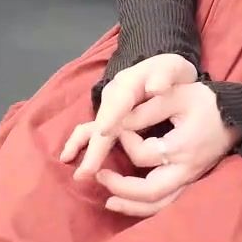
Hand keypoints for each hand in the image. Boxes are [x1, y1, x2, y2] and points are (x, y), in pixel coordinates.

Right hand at [58, 53, 195, 181]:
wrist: (165, 73)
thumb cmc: (171, 74)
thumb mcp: (173, 68)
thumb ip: (165, 74)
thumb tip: (157, 86)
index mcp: (130, 82)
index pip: (119, 100)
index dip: (112, 115)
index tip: (105, 131)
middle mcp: (114, 96)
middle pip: (103, 121)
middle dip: (95, 145)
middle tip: (87, 170)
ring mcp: (109, 108)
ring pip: (94, 129)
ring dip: (85, 150)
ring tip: (79, 173)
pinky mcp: (109, 119)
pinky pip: (90, 132)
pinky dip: (79, 145)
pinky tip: (69, 159)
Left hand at [92, 81, 241, 217]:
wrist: (237, 114)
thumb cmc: (205, 102)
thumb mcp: (176, 95)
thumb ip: (146, 109)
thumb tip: (116, 123)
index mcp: (181, 147)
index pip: (142, 154)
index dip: (124, 140)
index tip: (118, 125)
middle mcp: (185, 170)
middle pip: (149, 191)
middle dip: (121, 187)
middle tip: (100, 174)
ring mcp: (189, 180)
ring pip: (158, 205)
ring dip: (131, 205)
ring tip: (108, 200)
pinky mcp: (190, 182)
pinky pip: (167, 204)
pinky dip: (146, 208)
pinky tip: (129, 204)